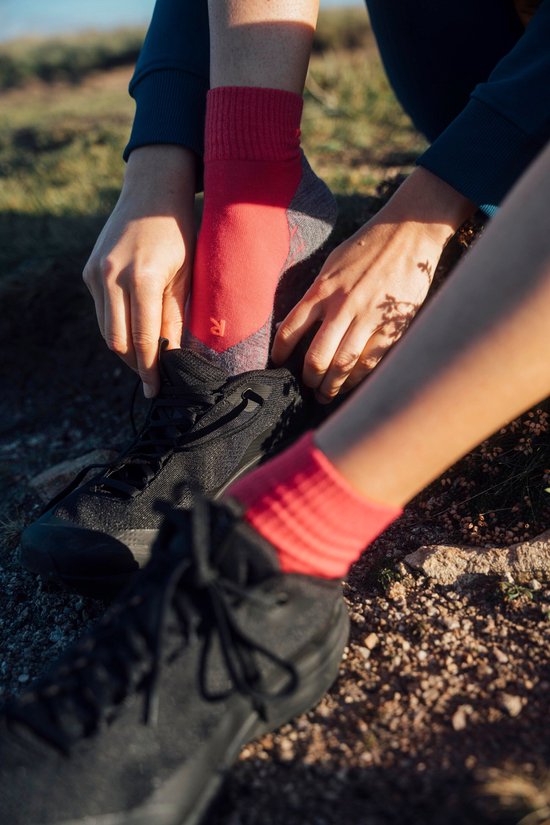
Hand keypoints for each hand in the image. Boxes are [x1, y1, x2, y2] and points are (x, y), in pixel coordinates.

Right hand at [83, 146, 196, 396]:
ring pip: (104, 328)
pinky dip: (115, 326)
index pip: (144, 339)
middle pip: (117, 340)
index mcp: (142, 279)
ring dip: (123, 348)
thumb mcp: (187, 276)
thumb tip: (173, 354)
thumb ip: (175, 316)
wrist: (152, 192)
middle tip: (152, 379)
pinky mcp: (88, 271)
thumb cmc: (180, 232)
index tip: (156, 389)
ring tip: (145, 359)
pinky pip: (100, 310)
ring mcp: (95, 273)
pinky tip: (133, 331)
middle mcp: (112, 277)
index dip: (151, 369)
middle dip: (135, 364)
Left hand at [272, 167, 474, 401]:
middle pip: (316, 356)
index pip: (289, 329)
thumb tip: (301, 320)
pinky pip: (370, 361)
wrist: (408, 233)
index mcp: (321, 289)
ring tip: (326, 394)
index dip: (280, 353)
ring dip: (331, 385)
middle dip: (309, 378)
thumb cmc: (367, 246)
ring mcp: (367, 318)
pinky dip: (358, 377)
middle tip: (307, 387)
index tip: (277, 364)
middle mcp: (341, 306)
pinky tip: (351, 384)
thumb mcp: (332, 264)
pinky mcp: (390, 325)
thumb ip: (317, 293)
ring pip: (342, 364)